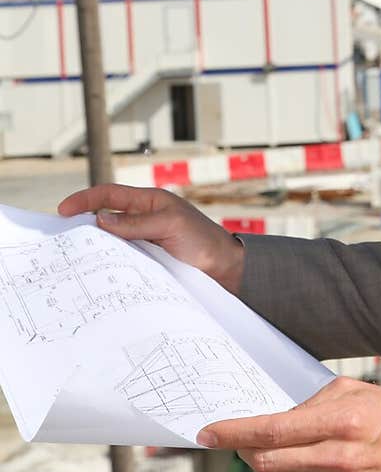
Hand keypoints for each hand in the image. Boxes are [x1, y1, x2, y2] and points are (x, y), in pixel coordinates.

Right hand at [56, 183, 245, 295]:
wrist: (226, 271)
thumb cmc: (204, 241)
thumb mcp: (171, 225)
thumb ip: (137, 223)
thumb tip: (100, 220)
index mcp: (149, 203)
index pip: (109, 195)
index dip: (85, 200)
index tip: (63, 211)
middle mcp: (142, 221)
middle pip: (104, 219)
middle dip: (83, 226)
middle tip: (61, 241)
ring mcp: (143, 243)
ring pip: (110, 243)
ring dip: (94, 249)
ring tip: (74, 260)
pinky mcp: (146, 264)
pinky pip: (120, 262)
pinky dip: (107, 267)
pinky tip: (97, 276)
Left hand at [197, 376, 380, 471]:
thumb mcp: (352, 391)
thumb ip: (309, 404)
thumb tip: (273, 422)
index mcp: (341, 422)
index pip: (271, 431)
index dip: (233, 433)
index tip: (208, 433)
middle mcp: (339, 460)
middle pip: (268, 463)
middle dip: (247, 451)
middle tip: (243, 441)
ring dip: (272, 469)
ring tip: (290, 453)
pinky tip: (309, 471)